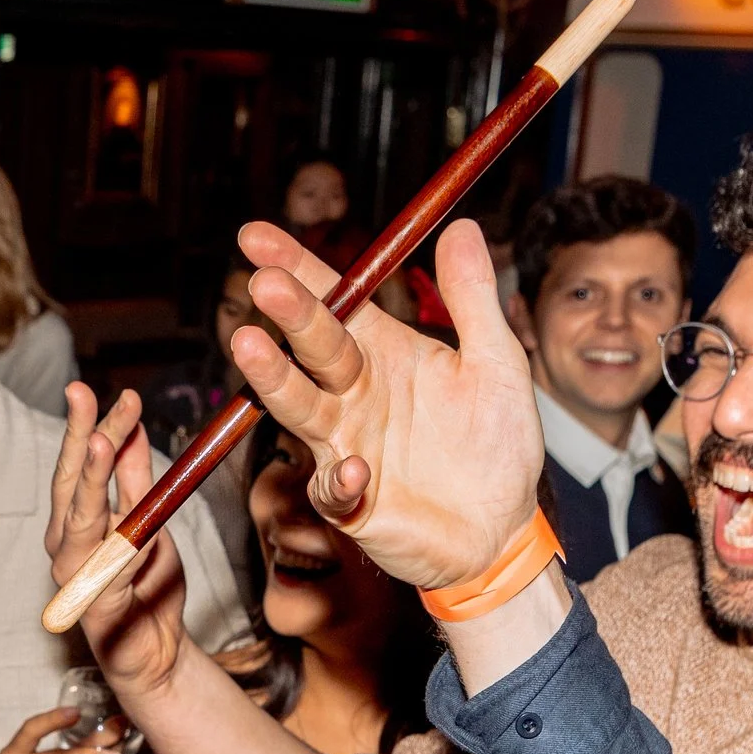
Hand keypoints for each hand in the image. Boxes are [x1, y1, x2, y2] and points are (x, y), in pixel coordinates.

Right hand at [46, 384, 192, 698]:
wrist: (158, 653)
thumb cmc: (148, 588)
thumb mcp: (149, 520)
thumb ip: (135, 477)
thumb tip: (128, 426)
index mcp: (77, 521)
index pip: (81, 464)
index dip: (96, 426)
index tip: (122, 394)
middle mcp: (67, 545)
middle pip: (70, 483)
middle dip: (78, 436)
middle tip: (82, 394)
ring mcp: (77, 576)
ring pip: (80, 520)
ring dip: (88, 480)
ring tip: (97, 442)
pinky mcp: (96, 607)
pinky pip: (111, 569)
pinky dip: (123, 544)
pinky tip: (134, 524)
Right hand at [233, 218, 543, 590]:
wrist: (503, 527)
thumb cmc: (497, 445)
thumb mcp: (498, 363)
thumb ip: (473, 299)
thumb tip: (460, 226)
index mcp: (384, 352)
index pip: (336, 301)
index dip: (298, 267)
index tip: (256, 238)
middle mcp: (355, 393)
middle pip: (315, 347)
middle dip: (290, 315)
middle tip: (264, 284)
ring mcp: (346, 445)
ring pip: (301, 407)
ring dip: (276, 379)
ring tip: (249, 347)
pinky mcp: (352, 502)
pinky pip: (334, 488)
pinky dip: (340, 479)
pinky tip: (357, 467)